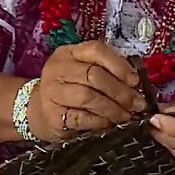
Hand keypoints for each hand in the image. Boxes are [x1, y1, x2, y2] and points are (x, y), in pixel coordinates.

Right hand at [30, 41, 147, 141]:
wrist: (37, 110)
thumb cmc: (68, 89)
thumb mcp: (82, 72)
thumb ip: (106, 72)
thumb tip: (136, 86)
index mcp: (68, 53)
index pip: (97, 50)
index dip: (119, 65)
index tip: (135, 81)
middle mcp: (58, 69)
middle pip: (94, 75)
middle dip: (121, 91)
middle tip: (137, 104)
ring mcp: (52, 92)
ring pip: (89, 97)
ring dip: (113, 108)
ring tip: (126, 116)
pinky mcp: (53, 115)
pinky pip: (82, 118)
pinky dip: (101, 122)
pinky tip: (110, 124)